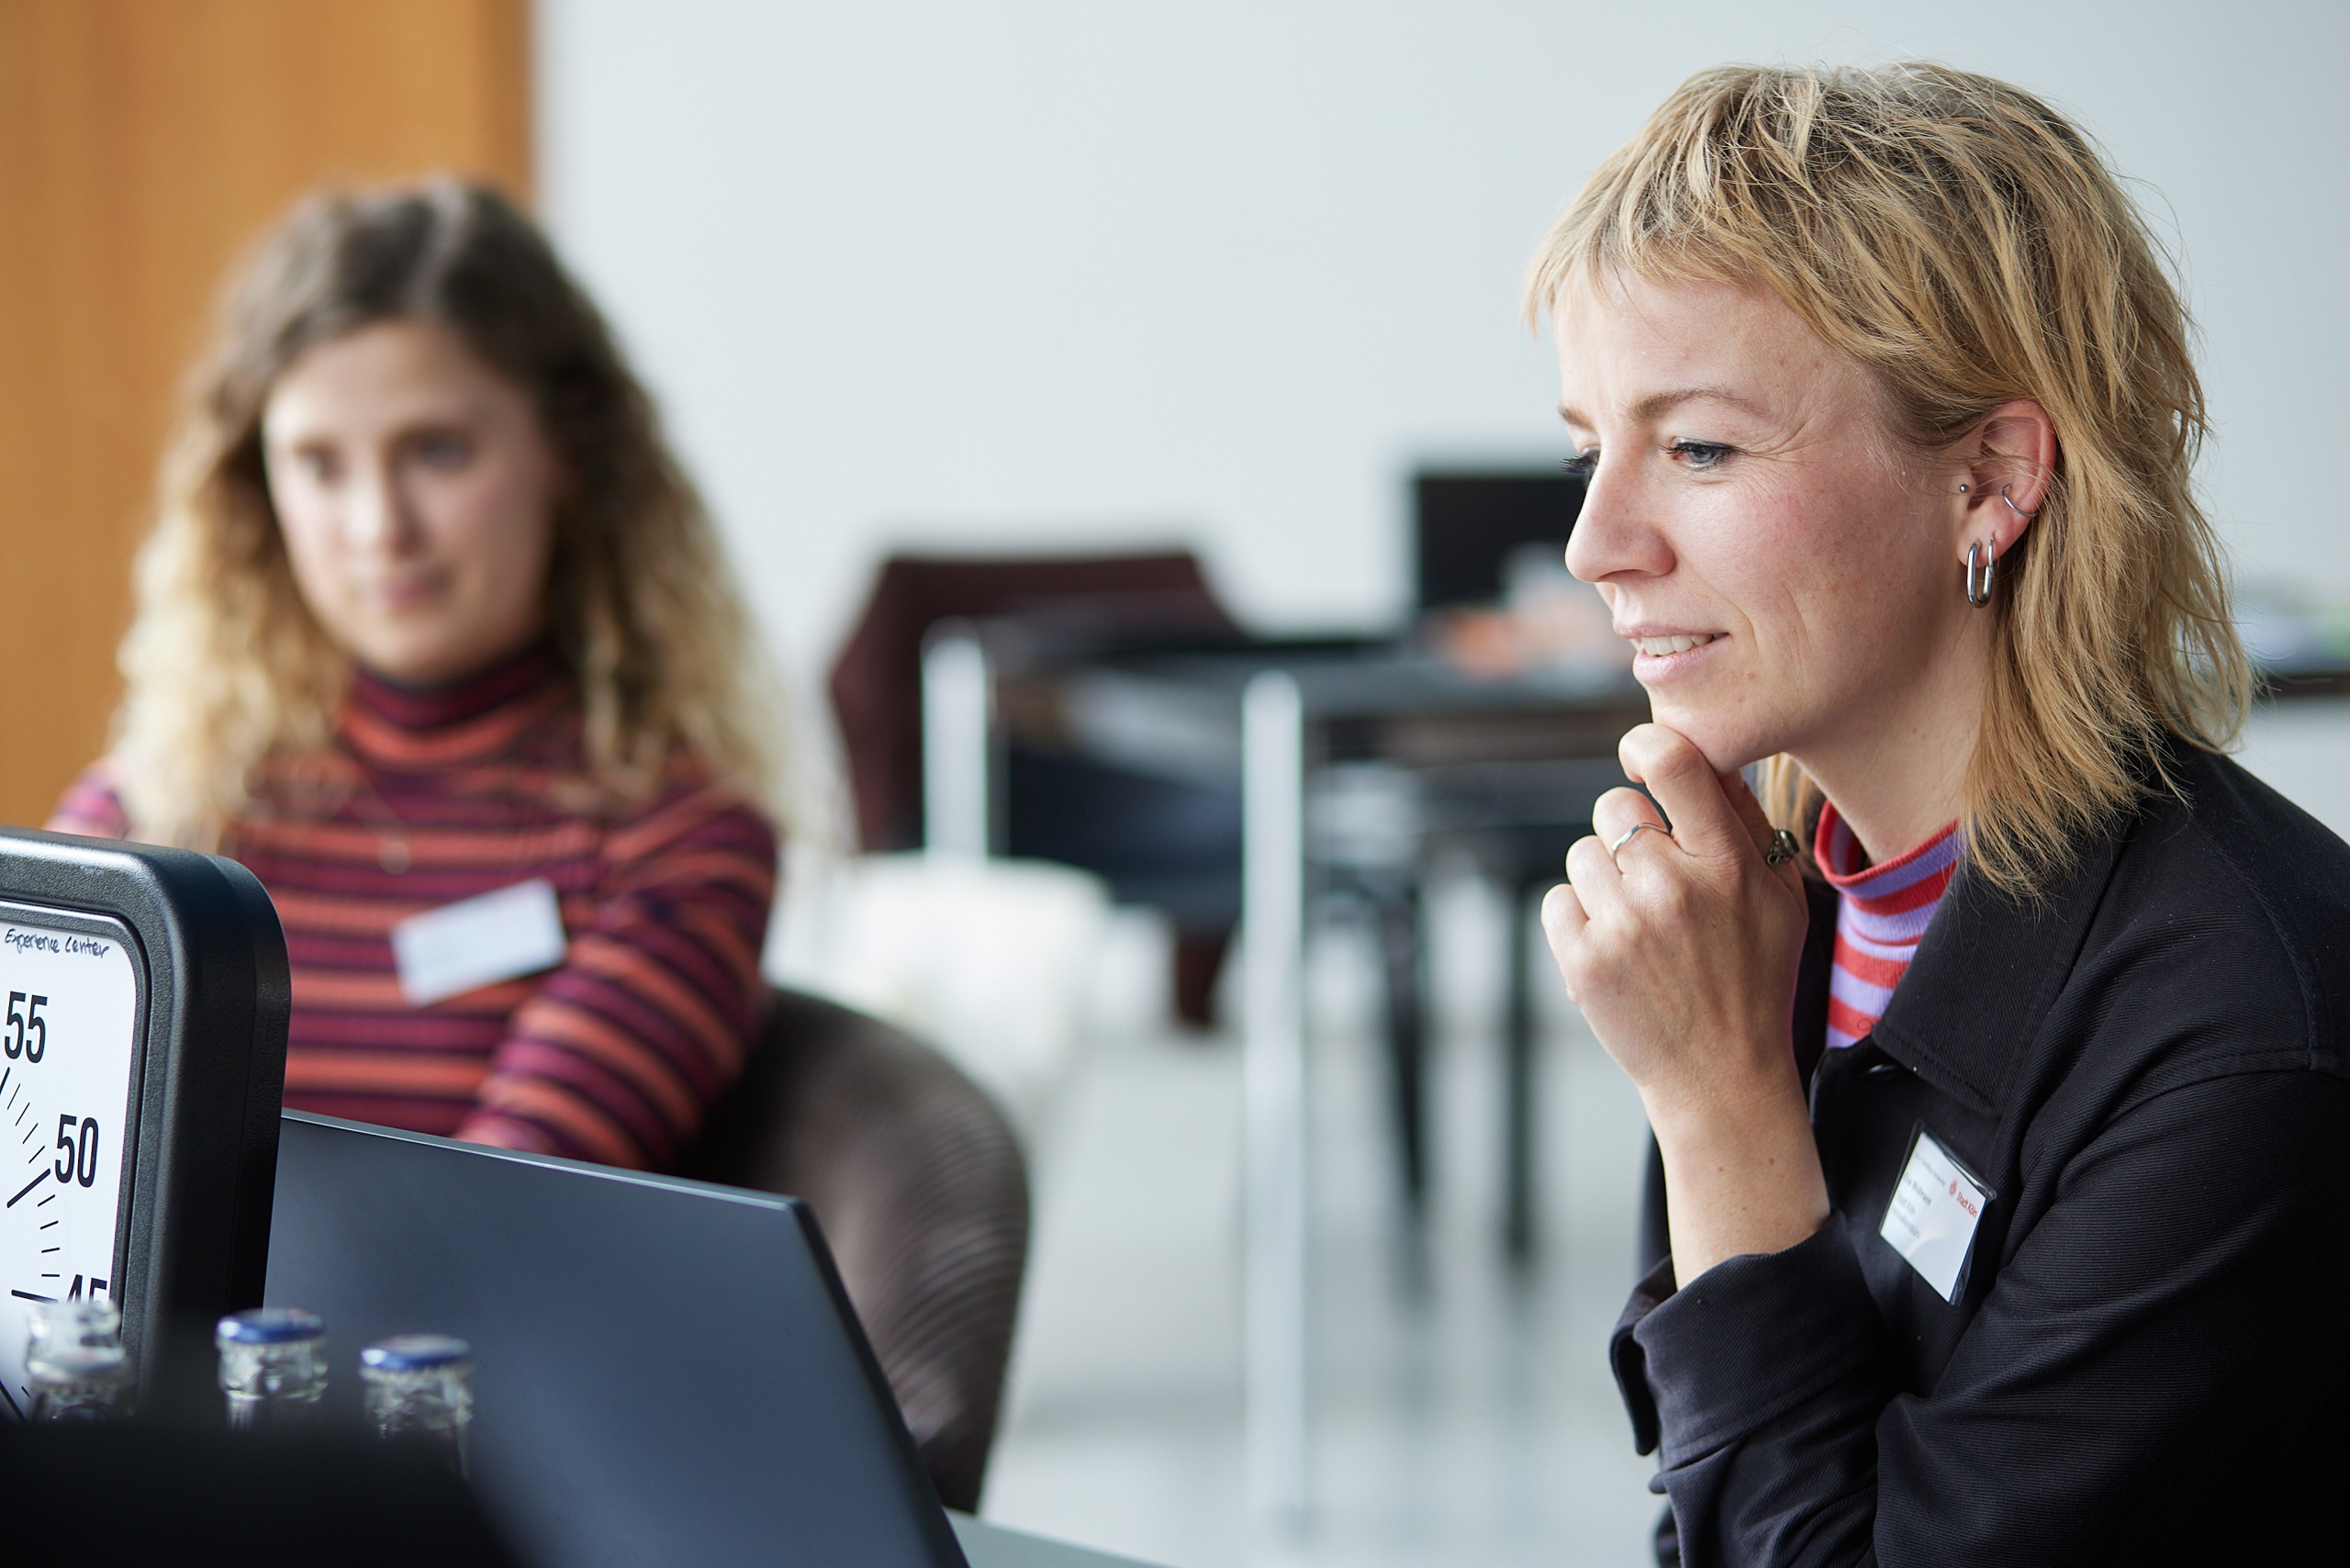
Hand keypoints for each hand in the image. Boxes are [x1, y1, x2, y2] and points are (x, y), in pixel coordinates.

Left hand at [1541, 724, 1827, 1280]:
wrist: (1720, 1076)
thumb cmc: (1753, 979)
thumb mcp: (1781, 899)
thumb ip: (1745, 823)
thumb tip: (1704, 754)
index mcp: (1728, 864)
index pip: (1672, 760)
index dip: (1644, 745)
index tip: (1641, 759)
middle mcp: (1672, 886)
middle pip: (1614, 805)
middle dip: (1628, 833)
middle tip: (1653, 878)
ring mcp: (1623, 924)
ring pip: (1583, 853)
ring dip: (1603, 880)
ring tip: (1639, 924)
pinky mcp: (1582, 958)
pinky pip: (1558, 900)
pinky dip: (1578, 920)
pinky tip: (1614, 948)